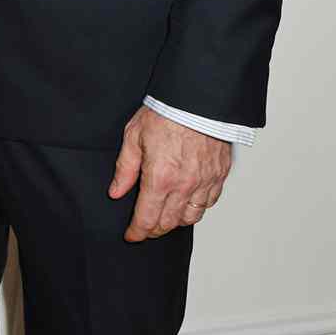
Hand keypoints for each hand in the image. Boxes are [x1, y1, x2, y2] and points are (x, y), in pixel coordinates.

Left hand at [109, 106, 232, 242]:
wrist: (197, 99)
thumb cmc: (166, 112)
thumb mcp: (134, 137)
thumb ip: (125, 169)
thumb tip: (116, 192)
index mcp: (160, 179)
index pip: (147, 219)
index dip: (137, 232)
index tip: (132, 235)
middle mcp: (184, 185)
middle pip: (168, 223)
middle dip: (154, 230)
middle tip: (146, 228)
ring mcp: (204, 181)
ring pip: (191, 217)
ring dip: (176, 222)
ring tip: (166, 217)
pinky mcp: (219, 175)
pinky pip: (209, 202)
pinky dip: (197, 208)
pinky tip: (188, 203)